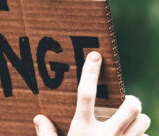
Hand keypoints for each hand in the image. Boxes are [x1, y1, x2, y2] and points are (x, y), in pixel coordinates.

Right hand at [34, 52, 149, 135]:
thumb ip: (47, 134)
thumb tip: (38, 117)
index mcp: (84, 130)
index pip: (85, 94)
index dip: (90, 72)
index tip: (95, 55)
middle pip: (129, 107)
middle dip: (132, 101)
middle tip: (128, 101)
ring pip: (143, 124)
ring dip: (140, 121)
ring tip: (134, 122)